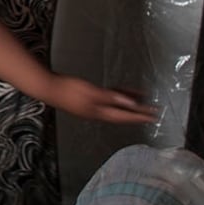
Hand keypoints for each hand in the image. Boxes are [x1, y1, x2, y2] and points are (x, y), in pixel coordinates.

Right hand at [40, 74, 156, 124]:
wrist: (49, 88)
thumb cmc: (69, 90)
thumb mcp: (93, 92)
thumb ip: (112, 97)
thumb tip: (130, 103)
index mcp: (100, 112)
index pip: (125, 116)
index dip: (140, 116)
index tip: (153, 115)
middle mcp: (98, 112)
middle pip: (122, 113)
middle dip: (137, 112)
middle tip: (152, 110)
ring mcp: (92, 107)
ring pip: (116, 107)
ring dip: (128, 104)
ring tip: (142, 100)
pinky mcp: (87, 100)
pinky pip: (108, 101)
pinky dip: (117, 98)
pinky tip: (120, 93)